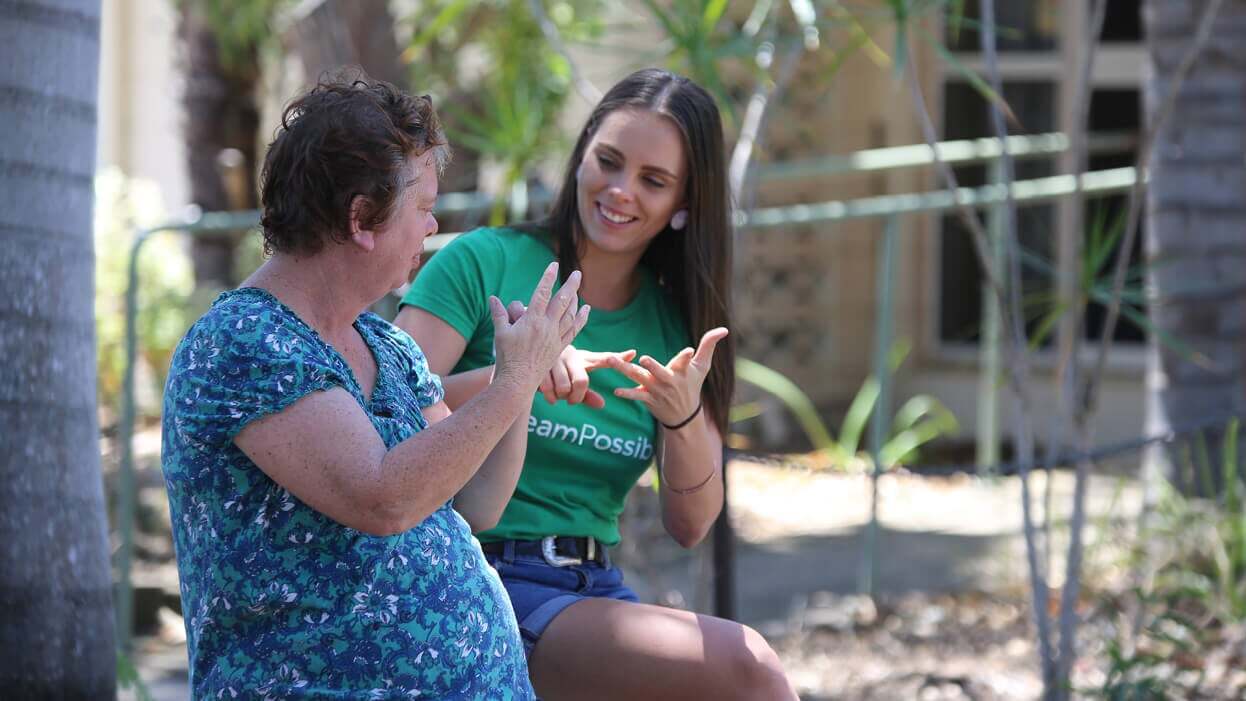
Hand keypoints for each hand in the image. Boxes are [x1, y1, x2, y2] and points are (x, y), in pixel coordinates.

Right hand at [491, 262, 589, 388]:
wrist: (518, 381)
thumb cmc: (507, 358)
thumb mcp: (500, 333)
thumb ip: (498, 314)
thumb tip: (493, 297)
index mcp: (532, 321)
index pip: (542, 293)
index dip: (548, 278)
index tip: (554, 265)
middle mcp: (547, 327)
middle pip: (562, 302)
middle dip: (570, 285)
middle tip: (577, 273)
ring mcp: (555, 338)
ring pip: (570, 315)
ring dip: (576, 300)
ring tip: (578, 289)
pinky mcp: (559, 348)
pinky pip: (573, 330)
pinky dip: (580, 319)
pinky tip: (585, 311)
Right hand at [539, 346, 636, 408]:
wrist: (528, 358)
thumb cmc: (558, 373)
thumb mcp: (572, 381)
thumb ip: (587, 395)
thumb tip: (602, 405)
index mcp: (582, 358)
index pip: (602, 359)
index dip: (616, 358)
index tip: (632, 354)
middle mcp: (570, 355)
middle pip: (582, 382)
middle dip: (577, 397)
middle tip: (572, 400)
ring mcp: (554, 359)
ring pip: (564, 388)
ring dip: (561, 397)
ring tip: (558, 393)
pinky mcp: (540, 365)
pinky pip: (548, 390)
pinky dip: (550, 398)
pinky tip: (548, 394)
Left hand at [608, 327, 728, 425]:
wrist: (684, 416)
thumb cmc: (693, 385)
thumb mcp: (703, 366)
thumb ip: (709, 345)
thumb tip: (724, 329)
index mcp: (682, 372)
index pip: (685, 362)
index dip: (686, 356)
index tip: (688, 351)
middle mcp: (669, 381)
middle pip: (659, 371)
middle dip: (652, 366)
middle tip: (644, 359)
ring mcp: (657, 390)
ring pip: (639, 378)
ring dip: (624, 370)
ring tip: (611, 360)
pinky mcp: (648, 398)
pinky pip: (636, 396)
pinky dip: (627, 394)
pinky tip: (615, 391)